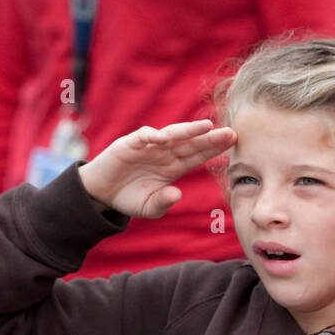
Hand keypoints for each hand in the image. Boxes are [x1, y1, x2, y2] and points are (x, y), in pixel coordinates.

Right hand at [78, 121, 235, 218]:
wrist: (101, 193)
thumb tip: (177, 195)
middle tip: (231, 132)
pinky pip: (144, 137)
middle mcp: (165, 153)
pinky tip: (164, 138)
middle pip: (191, 143)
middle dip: (210, 138)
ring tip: (206, 127)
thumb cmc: (129, 198)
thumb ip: (163, 202)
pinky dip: (153, 136)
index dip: (214, 149)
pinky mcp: (130, 144)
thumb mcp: (149, 207)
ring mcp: (149, 147)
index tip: (233, 144)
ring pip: (172, 135)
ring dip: (188, 131)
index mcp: (174, 167)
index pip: (198, 156)